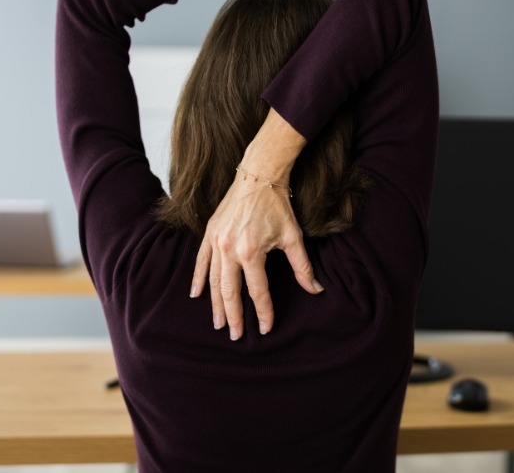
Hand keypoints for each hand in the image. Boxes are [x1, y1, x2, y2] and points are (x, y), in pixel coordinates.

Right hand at [190, 109, 318, 340]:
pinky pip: (201, 262)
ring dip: (215, 304)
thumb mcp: (293, 237)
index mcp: (251, 252)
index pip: (258, 291)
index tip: (265, 329)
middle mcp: (229, 250)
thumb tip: (316, 290)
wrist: (258, 176)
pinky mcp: (210, 233)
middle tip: (236, 336)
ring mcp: (216, 242)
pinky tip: (197, 295)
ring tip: (218, 323)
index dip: (263, 312)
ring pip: (214, 281)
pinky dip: (199, 279)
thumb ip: (302, 267)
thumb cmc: (278, 206)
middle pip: (230, 292)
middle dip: (234, 316)